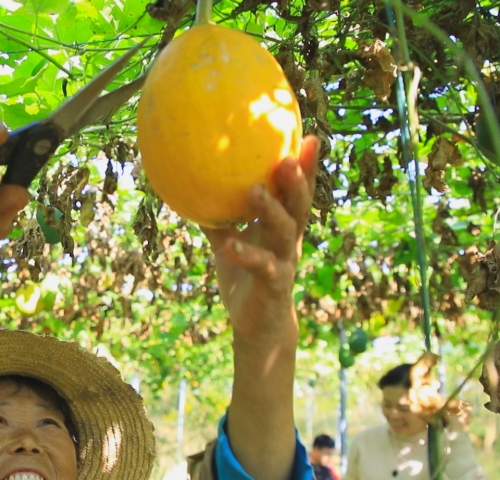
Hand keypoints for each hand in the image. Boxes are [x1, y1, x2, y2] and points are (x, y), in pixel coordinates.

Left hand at [202, 136, 318, 339]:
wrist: (257, 324)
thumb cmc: (243, 277)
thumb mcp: (228, 242)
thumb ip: (217, 217)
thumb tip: (191, 187)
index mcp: (281, 226)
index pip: (296, 191)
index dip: (305, 166)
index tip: (308, 135)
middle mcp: (288, 240)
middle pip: (298, 206)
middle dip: (296, 181)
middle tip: (288, 156)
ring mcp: (284, 262)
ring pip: (283, 232)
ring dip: (271, 210)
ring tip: (256, 190)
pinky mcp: (273, 285)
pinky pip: (261, 267)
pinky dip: (246, 255)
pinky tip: (230, 244)